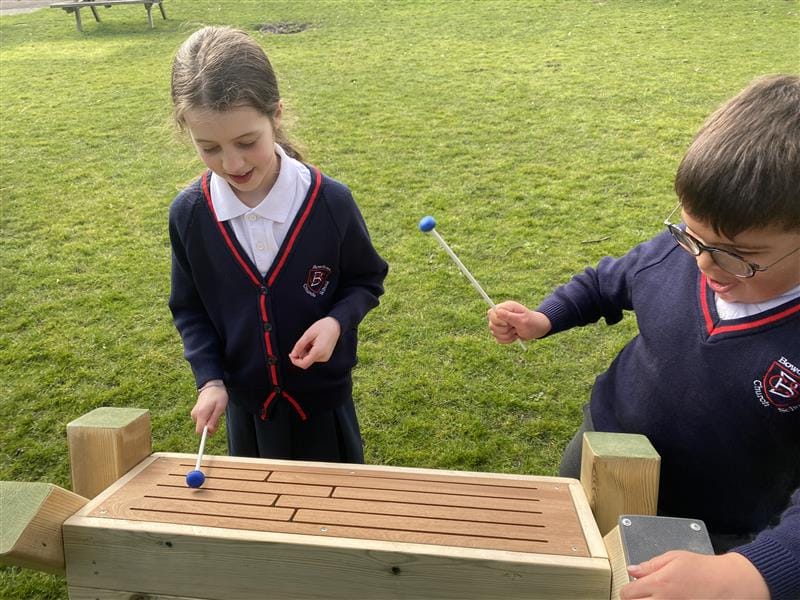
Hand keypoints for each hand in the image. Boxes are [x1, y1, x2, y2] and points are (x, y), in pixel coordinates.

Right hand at [190, 381, 227, 434]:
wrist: (212, 386)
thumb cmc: (218, 396)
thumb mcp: (220, 408)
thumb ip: (214, 420)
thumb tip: (208, 431)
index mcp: (201, 413)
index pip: (199, 431)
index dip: (207, 433)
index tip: (215, 428)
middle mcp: (195, 414)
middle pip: (201, 429)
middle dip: (210, 427)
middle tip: (218, 418)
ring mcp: (194, 413)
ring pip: (202, 425)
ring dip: (209, 422)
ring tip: (215, 413)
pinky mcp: (195, 412)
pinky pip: (201, 421)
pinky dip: (207, 419)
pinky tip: (211, 412)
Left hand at [289, 317, 340, 369]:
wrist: (335, 325)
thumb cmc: (323, 327)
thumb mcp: (308, 334)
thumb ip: (299, 345)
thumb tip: (293, 354)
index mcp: (319, 351)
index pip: (304, 364)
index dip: (295, 361)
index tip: (291, 354)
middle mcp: (323, 356)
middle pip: (306, 361)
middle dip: (301, 353)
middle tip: (304, 341)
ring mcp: (325, 357)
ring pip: (309, 358)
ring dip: (306, 351)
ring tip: (311, 340)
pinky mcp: (325, 356)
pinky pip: (314, 356)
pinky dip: (310, 351)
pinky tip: (314, 342)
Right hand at [487, 301, 551, 342]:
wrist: (538, 329)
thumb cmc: (532, 322)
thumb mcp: (522, 320)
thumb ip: (509, 316)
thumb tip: (497, 311)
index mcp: (506, 308)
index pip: (491, 313)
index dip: (497, 320)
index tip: (507, 324)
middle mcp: (501, 315)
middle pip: (492, 325)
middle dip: (504, 330)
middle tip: (514, 328)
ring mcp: (501, 324)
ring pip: (494, 333)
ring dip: (507, 336)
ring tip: (516, 332)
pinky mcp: (502, 332)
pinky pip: (498, 339)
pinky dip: (507, 340)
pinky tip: (514, 336)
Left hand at [621, 551, 768, 599]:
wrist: (731, 584)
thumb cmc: (705, 570)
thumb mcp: (675, 558)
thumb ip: (650, 565)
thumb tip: (632, 570)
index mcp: (659, 584)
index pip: (627, 594)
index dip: (628, 591)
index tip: (633, 589)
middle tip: (643, 597)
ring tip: (657, 599)